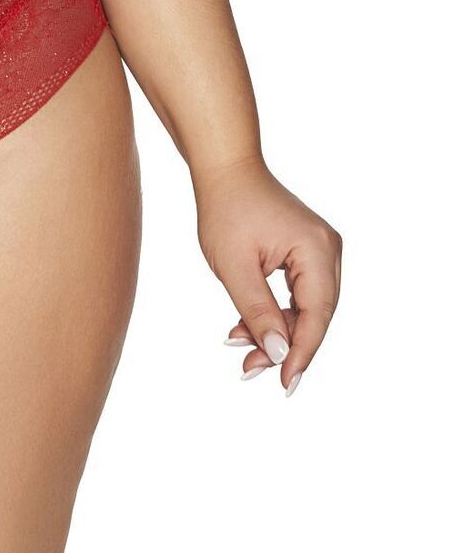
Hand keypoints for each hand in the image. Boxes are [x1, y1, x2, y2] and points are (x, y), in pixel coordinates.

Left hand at [194, 155, 341, 395]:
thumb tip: (279, 354)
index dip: (302, 353)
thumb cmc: (226, 209)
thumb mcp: (235, 267)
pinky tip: (246, 326)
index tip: (285, 384)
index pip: (317, 316)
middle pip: (315, 315)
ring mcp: (320, 249)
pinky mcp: (306, 251)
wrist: (224, 168)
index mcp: (317, 250)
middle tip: (249, 368)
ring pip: (305, 307)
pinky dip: (273, 310)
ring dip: (275, 329)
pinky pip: (297, 292)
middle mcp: (328, 250)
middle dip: (283, 345)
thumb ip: (258, 312)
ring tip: (239, 345)